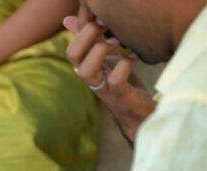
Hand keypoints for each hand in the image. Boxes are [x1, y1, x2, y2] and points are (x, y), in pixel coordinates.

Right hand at [63, 16, 155, 143]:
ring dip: (101, 51)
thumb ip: (89, 41)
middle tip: (107, 27)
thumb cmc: (122, 83)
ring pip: (86, 71)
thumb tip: (67, 20)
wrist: (138, 113)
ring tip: (118, 42)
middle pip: (72, 56)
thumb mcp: (105, 58)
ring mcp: (103, 88)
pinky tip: (135, 56)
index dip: (83, 31)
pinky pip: (115, 80)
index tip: (102, 20)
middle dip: (88, 36)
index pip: (72, 49)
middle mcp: (91, 78)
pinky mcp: (119, 96)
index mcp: (86, 68)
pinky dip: (125, 64)